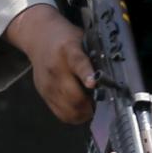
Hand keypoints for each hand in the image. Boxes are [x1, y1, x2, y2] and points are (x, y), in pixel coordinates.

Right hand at [7, 3, 94, 124]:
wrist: (39, 37)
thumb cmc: (66, 39)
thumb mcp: (82, 40)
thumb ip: (94, 58)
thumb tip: (112, 78)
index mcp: (68, 50)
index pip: (78, 63)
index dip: (86, 75)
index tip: (93, 83)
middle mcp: (55, 68)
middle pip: (73, 95)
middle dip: (91, 104)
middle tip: (101, 102)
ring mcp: (48, 84)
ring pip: (68, 109)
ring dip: (83, 112)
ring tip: (91, 105)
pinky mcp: (43, 93)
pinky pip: (61, 113)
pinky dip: (74, 114)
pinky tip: (80, 108)